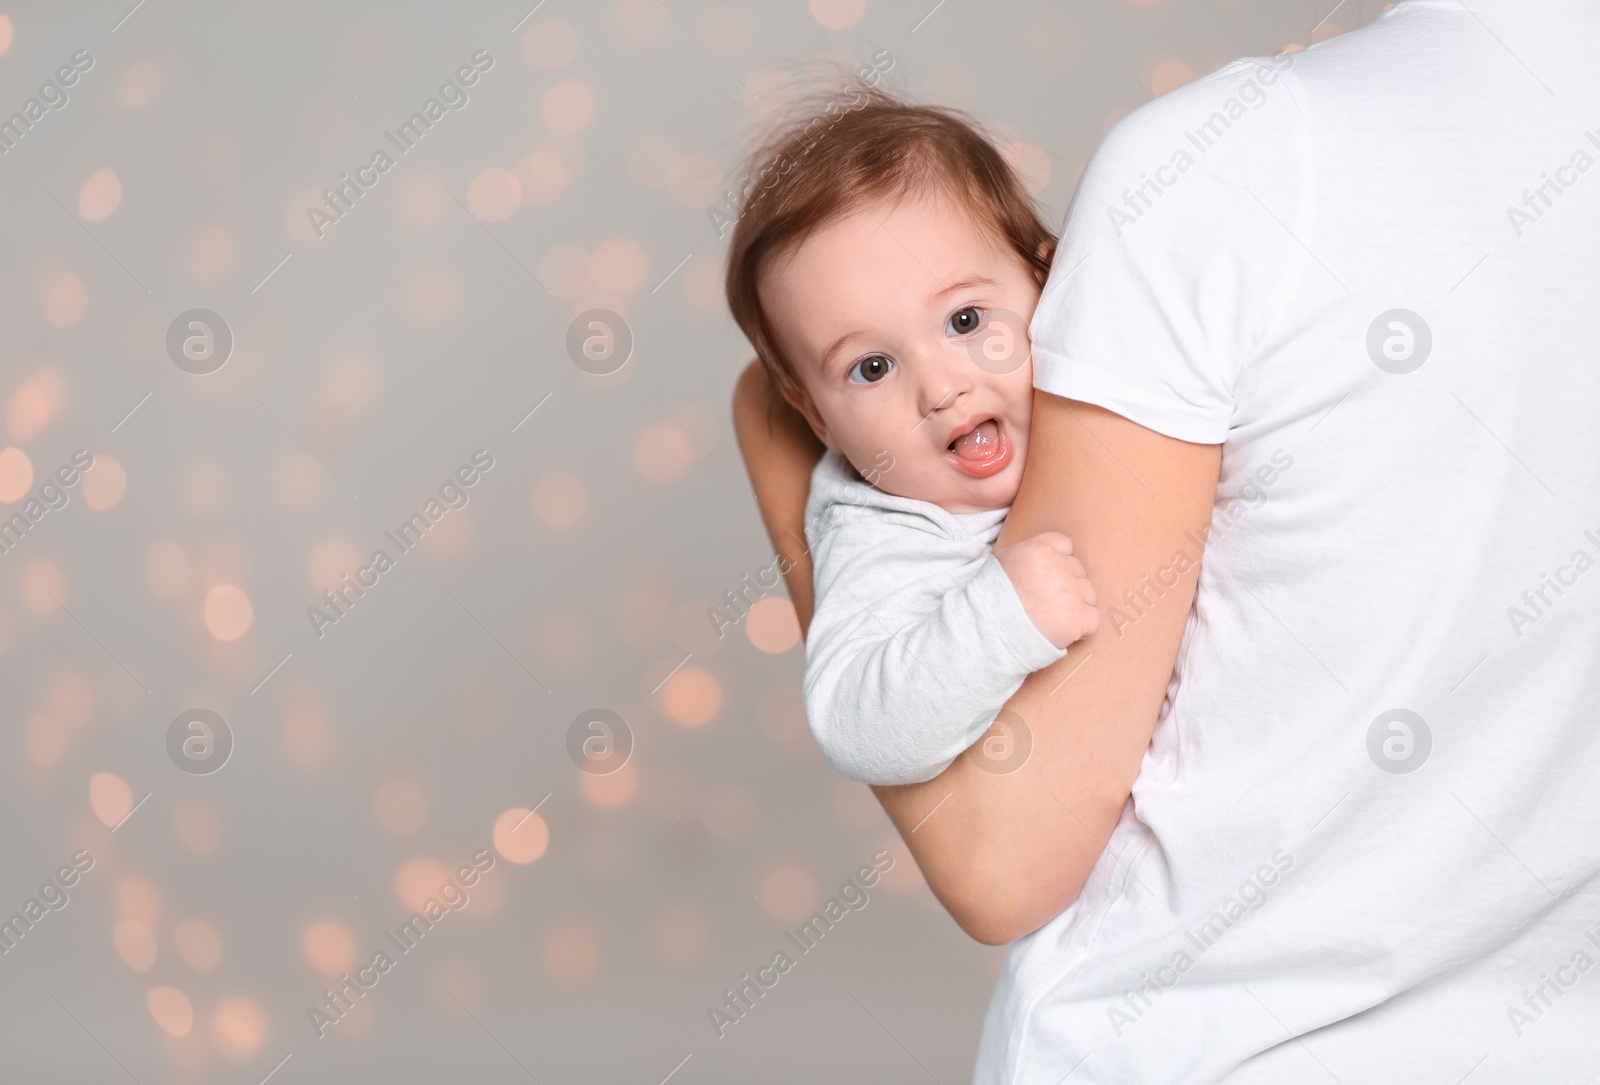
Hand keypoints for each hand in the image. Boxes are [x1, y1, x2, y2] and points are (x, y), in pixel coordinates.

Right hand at [995, 531, 1099, 648]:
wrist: (987, 633)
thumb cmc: (990, 600)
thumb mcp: (1002, 564)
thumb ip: (1026, 555)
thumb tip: (1041, 555)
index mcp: (1039, 549)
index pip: (1065, 545)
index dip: (1059, 562)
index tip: (1048, 577)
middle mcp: (1058, 567)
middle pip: (1078, 571)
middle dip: (1068, 586)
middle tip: (1047, 603)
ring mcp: (1070, 593)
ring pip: (1089, 594)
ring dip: (1076, 606)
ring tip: (1052, 618)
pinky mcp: (1078, 619)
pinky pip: (1093, 620)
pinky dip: (1082, 628)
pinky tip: (1063, 631)